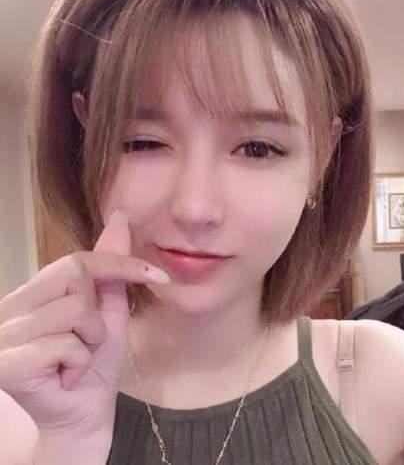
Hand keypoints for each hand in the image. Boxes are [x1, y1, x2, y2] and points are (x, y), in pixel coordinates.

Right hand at [0, 210, 168, 433]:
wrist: (82, 416)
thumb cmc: (93, 366)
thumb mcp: (108, 313)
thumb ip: (110, 270)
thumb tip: (119, 217)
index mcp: (32, 294)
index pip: (76, 261)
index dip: (120, 264)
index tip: (159, 275)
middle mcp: (9, 308)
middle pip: (74, 277)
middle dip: (98, 312)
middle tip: (88, 342)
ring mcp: (2, 335)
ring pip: (74, 313)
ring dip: (91, 341)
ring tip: (76, 360)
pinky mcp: (5, 363)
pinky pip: (65, 344)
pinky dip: (80, 362)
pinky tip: (66, 377)